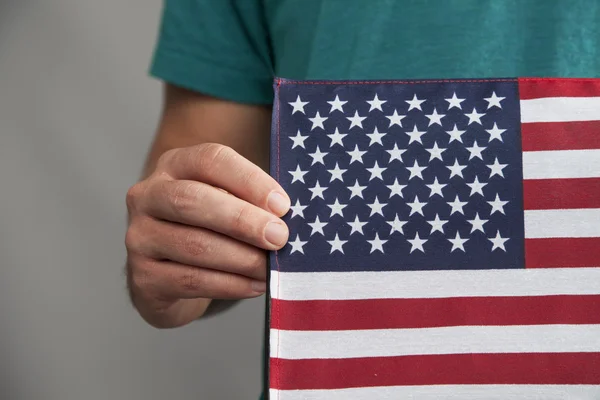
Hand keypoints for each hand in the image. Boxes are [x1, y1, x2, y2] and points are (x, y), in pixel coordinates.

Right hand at [125, 143, 289, 327]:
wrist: (168, 275)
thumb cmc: (209, 228)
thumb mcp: (226, 202)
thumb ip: (251, 202)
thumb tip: (288, 217)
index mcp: (174, 165)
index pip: (210, 160)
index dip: (248, 180)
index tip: (282, 205)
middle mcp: (148, 196)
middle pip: (193, 201)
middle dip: (242, 220)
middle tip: (279, 237)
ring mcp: (140, 237)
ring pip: (194, 245)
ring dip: (241, 259)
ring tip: (271, 268)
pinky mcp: (143, 277)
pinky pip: (191, 281)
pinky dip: (230, 285)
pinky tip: (255, 285)